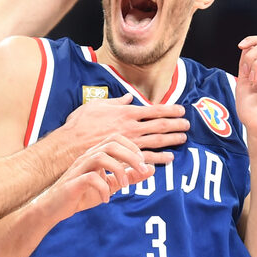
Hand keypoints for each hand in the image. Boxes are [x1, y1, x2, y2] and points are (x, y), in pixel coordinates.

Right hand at [35, 135, 154, 221]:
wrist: (55, 207)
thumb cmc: (81, 193)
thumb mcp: (110, 185)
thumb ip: (129, 176)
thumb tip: (151, 169)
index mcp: (96, 154)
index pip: (116, 139)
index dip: (133, 147)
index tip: (144, 163)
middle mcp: (87, 157)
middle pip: (111, 144)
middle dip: (131, 155)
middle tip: (142, 170)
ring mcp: (79, 168)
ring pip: (101, 156)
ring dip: (118, 169)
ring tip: (124, 185)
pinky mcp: (72, 182)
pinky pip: (90, 178)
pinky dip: (103, 188)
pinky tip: (107, 198)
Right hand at [62, 94, 189, 165]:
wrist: (69, 146)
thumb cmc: (79, 125)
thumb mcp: (95, 106)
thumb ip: (114, 102)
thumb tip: (127, 98)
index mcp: (125, 113)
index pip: (153, 110)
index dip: (170, 109)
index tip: (181, 110)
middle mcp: (130, 127)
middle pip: (159, 125)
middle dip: (176, 124)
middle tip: (188, 125)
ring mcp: (129, 143)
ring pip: (157, 141)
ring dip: (172, 140)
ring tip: (183, 139)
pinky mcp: (125, 157)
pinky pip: (147, 158)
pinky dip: (159, 158)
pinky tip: (169, 158)